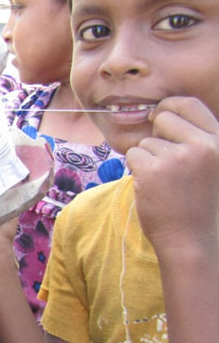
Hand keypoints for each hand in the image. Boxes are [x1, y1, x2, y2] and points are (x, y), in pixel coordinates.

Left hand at [126, 96, 218, 253]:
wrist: (189, 239)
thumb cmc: (195, 204)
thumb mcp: (209, 165)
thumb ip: (194, 140)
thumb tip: (161, 114)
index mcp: (218, 141)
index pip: (190, 104)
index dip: (169, 107)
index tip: (159, 117)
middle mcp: (201, 145)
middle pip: (163, 118)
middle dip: (155, 136)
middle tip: (161, 161)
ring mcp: (177, 157)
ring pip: (145, 142)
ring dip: (147, 159)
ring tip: (163, 183)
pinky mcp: (153, 170)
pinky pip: (133, 155)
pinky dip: (135, 169)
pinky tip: (150, 187)